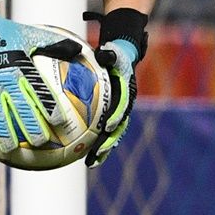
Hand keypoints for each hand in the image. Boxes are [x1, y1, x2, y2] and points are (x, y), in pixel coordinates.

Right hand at [0, 12, 84, 155]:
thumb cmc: (9, 33)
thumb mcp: (33, 35)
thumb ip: (55, 44)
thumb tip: (79, 49)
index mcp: (24, 69)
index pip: (40, 92)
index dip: (51, 108)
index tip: (60, 123)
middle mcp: (7, 81)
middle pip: (21, 109)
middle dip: (31, 127)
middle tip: (41, 142)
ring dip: (4, 134)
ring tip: (10, 149)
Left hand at [86, 37, 138, 166]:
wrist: (122, 60)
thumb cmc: (114, 55)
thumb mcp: (112, 52)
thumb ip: (108, 55)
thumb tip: (102, 54)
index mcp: (127, 91)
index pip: (123, 105)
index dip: (117, 116)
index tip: (109, 125)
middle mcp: (126, 105)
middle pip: (119, 127)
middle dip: (109, 141)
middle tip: (98, 152)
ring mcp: (120, 113)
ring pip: (113, 135)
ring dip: (104, 149)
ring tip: (91, 162)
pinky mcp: (113, 117)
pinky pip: (106, 133)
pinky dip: (98, 145)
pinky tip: (86, 157)